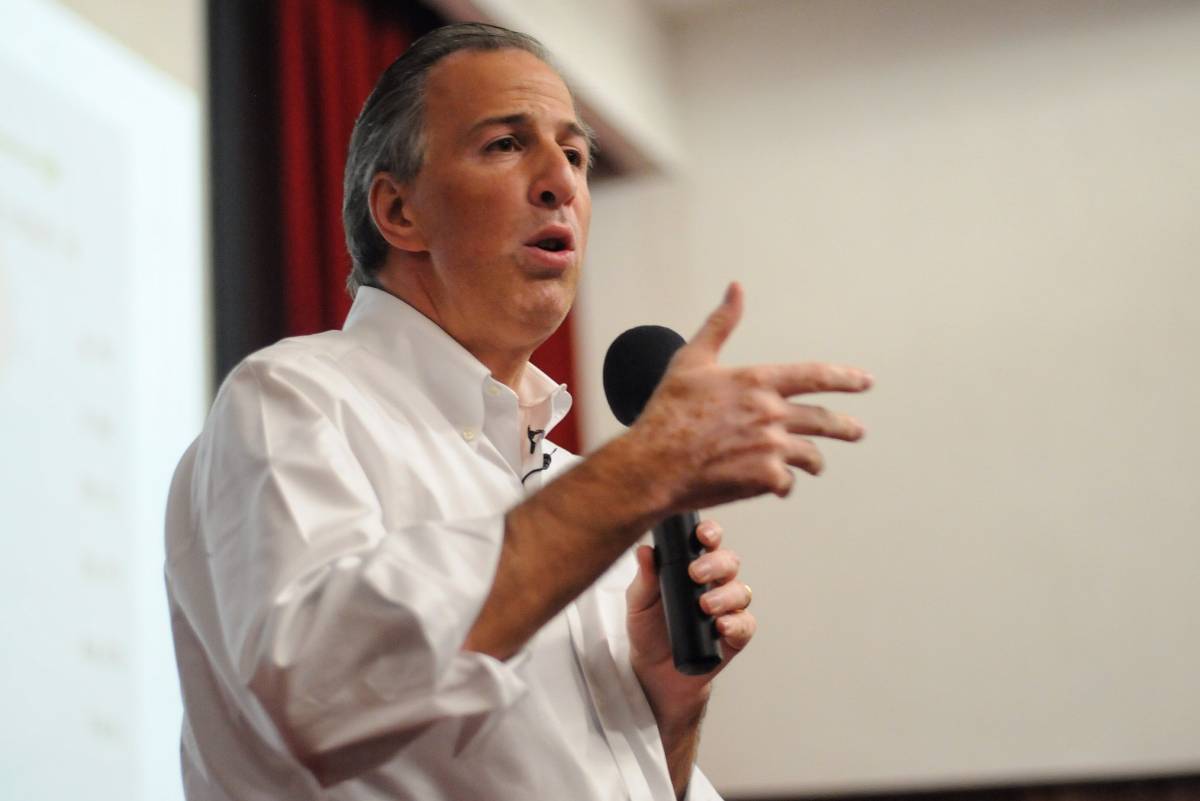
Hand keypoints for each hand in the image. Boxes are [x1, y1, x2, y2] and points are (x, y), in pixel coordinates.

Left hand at [626, 519, 752, 730]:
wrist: (654, 673)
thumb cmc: (648, 631)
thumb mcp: (639, 603)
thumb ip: (645, 578)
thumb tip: (644, 550)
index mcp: (693, 566)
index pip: (708, 541)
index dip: (710, 532)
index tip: (702, 535)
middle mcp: (715, 583)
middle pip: (729, 562)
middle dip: (716, 564)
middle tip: (695, 574)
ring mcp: (728, 609)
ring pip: (741, 591)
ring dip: (725, 595)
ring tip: (705, 606)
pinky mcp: (735, 636)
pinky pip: (746, 625)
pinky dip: (736, 624)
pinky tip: (720, 626)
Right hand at [627, 282, 871, 513]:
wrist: (654, 463)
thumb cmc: (669, 412)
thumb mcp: (691, 359)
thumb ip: (720, 324)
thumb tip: (735, 290)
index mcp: (758, 381)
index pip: (816, 375)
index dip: (845, 378)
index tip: (864, 381)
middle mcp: (772, 413)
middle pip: (825, 420)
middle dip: (846, 426)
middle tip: (857, 430)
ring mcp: (772, 447)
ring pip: (811, 455)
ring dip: (814, 461)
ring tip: (815, 464)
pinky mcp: (765, 478)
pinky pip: (786, 483)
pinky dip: (782, 484)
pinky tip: (776, 486)